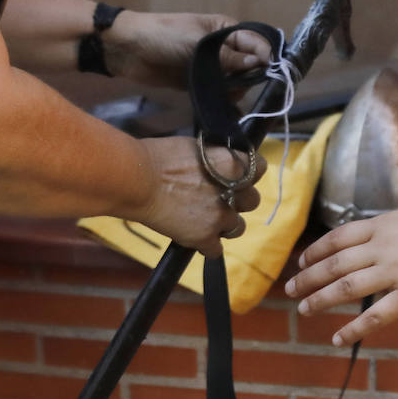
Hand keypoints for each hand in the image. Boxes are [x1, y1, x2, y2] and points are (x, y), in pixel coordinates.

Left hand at [105, 11, 272, 90]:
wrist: (127, 49)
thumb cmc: (163, 35)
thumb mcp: (197, 43)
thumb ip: (227, 57)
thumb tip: (259, 64)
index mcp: (226, 30)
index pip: (257, 43)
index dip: (265, 58)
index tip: (269, 76)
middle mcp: (223, 48)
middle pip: (250, 66)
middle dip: (249, 78)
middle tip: (238, 90)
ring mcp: (211, 67)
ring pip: (235, 82)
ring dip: (235, 92)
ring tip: (226, 99)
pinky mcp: (198, 83)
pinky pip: (218, 94)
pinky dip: (222, 102)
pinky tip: (225, 112)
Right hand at [133, 136, 263, 258]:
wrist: (137, 181)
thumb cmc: (159, 157)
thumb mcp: (196, 148)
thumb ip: (216, 159)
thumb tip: (221, 163)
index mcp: (232, 164)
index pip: (260, 168)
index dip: (249, 173)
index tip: (238, 176)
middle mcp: (233, 192)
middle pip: (252, 201)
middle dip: (237, 200)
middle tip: (218, 197)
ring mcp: (220, 217)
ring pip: (238, 227)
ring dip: (225, 224)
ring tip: (204, 219)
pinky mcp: (205, 238)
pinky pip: (215, 250)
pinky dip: (206, 245)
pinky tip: (193, 236)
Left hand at [285, 204, 397, 344]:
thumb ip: (387, 227)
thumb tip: (370, 235)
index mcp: (381, 227)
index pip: (337, 239)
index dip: (316, 252)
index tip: (302, 262)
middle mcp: (381, 249)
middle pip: (335, 264)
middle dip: (309, 277)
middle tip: (290, 288)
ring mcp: (393, 274)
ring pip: (347, 289)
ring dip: (321, 299)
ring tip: (304, 309)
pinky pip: (375, 316)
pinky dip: (354, 329)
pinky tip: (338, 338)